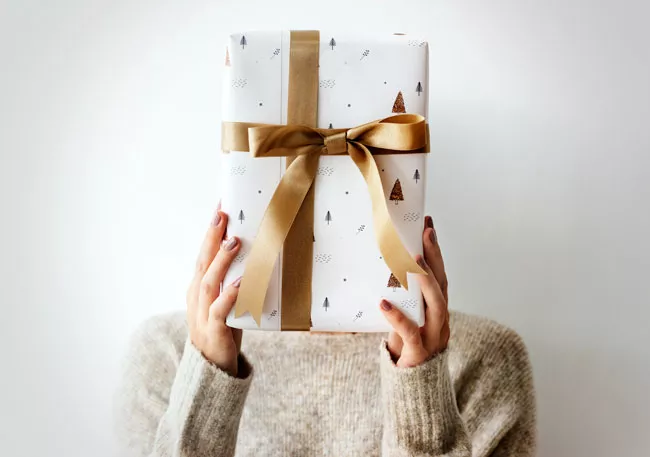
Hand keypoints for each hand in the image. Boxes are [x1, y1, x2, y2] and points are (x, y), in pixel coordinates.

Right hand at [186, 204, 243, 376]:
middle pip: (202, 261)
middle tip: (222, 213)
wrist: (212, 369)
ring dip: (221, 261)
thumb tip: (259, 253)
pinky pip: (220, 311)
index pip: (203, 253)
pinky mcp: (214, 331)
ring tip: (233, 242)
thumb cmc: (223, 329)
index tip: (221, 206)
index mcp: (199, 287)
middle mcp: (197, 297)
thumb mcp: (226, 300)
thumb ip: (234, 279)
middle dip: (211, 237)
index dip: (210, 230)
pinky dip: (229, 295)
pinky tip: (240, 283)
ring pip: (209, 282)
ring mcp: (202, 314)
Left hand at [380, 216, 449, 367]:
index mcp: (437, 309)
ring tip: (412, 261)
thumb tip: (374, 267)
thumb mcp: (402, 317)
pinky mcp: (420, 353)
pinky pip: (411, 333)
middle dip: (435, 257)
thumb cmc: (404, 347)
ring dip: (427, 281)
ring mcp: (434, 337)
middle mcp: (441, 321)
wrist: (411, 386)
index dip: (435, 251)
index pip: (440, 275)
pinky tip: (383, 304)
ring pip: (437, 306)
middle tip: (425, 233)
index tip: (428, 225)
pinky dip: (398, 318)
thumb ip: (399, 297)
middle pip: (443, 284)